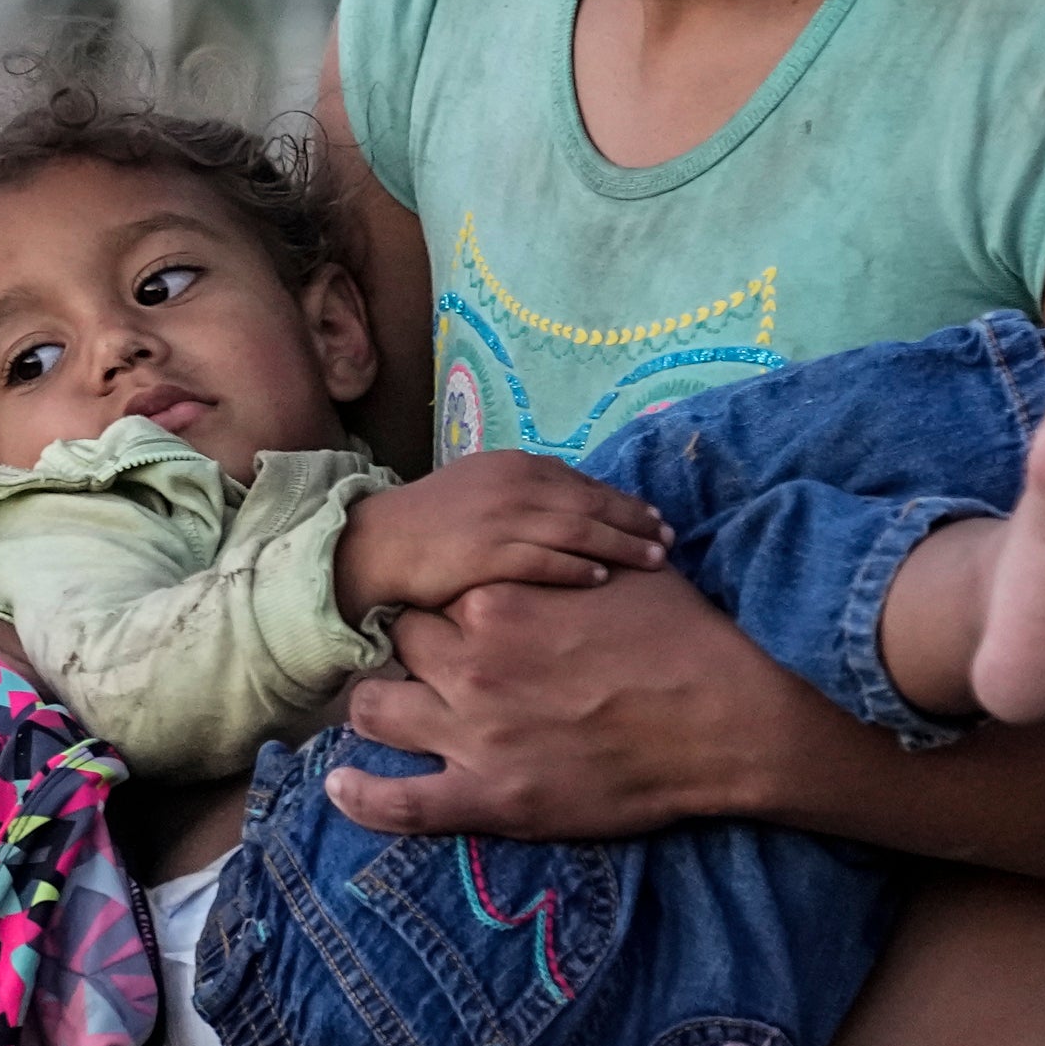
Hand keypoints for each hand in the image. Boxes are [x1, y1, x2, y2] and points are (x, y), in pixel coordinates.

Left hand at [328, 564, 825, 838]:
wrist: (723, 720)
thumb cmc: (683, 639)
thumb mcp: (620, 573)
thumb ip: (566, 559)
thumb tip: (556, 539)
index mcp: (497, 600)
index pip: (435, 591)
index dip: (443, 601)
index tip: (451, 613)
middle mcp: (471, 662)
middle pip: (400, 644)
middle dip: (409, 648)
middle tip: (428, 659)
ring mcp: (473, 734)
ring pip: (376, 712)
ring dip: (373, 707)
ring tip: (380, 709)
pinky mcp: (489, 798)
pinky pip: (400, 804)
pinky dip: (362, 798)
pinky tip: (339, 788)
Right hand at [330, 451, 668, 621]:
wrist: (376, 543)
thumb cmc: (428, 526)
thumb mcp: (479, 493)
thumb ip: (523, 496)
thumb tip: (568, 508)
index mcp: (514, 467)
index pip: (581, 483)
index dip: (621, 501)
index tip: (651, 516)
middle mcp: (514, 485)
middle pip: (590, 503)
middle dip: (634, 520)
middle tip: (668, 536)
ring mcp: (502, 518)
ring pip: (578, 530)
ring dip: (622, 543)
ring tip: (654, 558)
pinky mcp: (488, 553)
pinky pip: (545, 559)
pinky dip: (578, 567)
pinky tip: (604, 578)